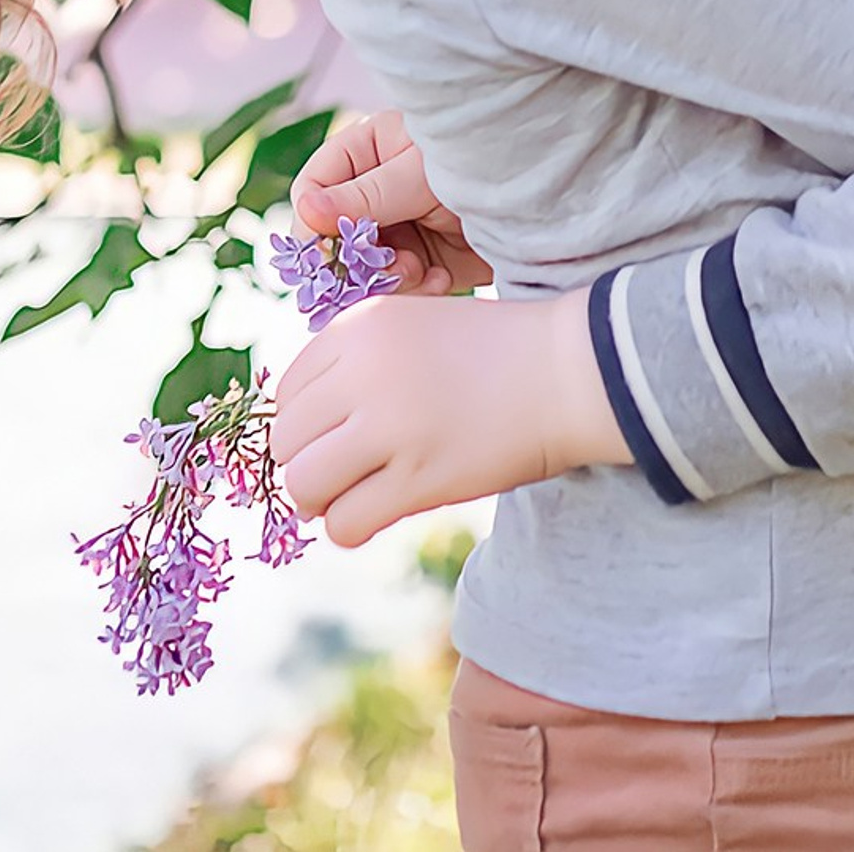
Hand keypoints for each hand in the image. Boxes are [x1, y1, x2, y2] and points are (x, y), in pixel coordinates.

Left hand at [269, 289, 626, 546]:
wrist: (568, 371)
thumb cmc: (494, 353)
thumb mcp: (415, 327)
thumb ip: (356, 362)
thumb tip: (296, 433)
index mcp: (360, 324)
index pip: (286, 392)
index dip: (305, 424)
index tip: (338, 437)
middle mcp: (364, 369)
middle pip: (286, 440)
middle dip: (308, 464)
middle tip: (345, 473)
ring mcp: (390, 423)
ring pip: (303, 484)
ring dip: (322, 500)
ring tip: (356, 495)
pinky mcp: (418, 476)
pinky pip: (344, 523)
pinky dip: (351, 528)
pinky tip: (381, 511)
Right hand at [291, 109, 493, 294]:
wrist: (550, 192)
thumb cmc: (484, 156)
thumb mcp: (421, 172)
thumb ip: (366, 195)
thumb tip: (306, 211)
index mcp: (368, 151)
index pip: (315, 188)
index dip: (313, 224)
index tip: (326, 253)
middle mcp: (378, 192)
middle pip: (334, 239)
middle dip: (355, 262)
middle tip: (384, 270)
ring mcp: (402, 229)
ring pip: (363, 271)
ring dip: (387, 280)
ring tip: (420, 273)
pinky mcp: (428, 262)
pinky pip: (399, 289)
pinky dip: (416, 290)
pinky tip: (442, 281)